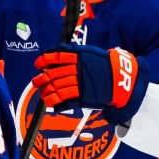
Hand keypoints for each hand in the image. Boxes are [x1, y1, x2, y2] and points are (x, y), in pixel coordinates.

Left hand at [32, 43, 148, 121]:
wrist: (122, 79)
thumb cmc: (106, 67)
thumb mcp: (91, 54)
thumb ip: (75, 54)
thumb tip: (56, 54)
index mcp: (80, 56)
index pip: (57, 56)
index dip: (45, 60)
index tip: (38, 64)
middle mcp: (78, 69)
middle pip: (53, 74)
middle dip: (42, 79)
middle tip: (36, 82)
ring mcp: (80, 82)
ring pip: (57, 88)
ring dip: (46, 93)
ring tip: (43, 95)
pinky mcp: (83, 95)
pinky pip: (65, 99)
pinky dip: (55, 102)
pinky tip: (51, 104)